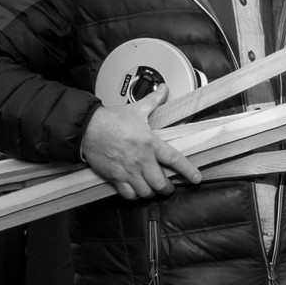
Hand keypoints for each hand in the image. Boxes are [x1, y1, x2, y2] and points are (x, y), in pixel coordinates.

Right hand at [81, 107, 200, 199]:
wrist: (89, 128)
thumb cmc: (112, 120)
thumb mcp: (137, 109)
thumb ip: (154, 100)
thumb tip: (165, 89)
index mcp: (150, 143)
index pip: (175, 160)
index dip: (188, 171)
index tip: (196, 179)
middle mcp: (142, 160)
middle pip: (161, 183)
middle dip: (167, 188)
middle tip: (168, 187)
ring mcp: (128, 171)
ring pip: (146, 192)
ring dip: (151, 192)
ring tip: (152, 189)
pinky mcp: (115, 177)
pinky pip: (129, 194)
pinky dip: (135, 195)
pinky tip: (136, 191)